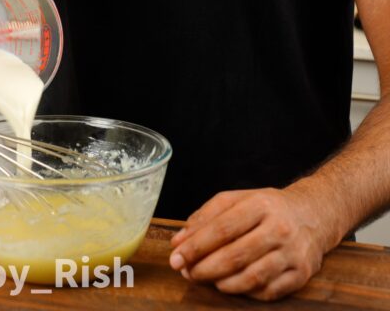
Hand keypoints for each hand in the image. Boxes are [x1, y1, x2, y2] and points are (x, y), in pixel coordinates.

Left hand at [169, 187, 327, 300]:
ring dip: (221, 283)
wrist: (314, 215)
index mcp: (261, 204)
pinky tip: (230, 285)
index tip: (176, 257)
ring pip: (250, 278)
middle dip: (204, 268)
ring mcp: (292, 253)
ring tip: (205, 279)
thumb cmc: (268, 207)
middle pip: (234, 255)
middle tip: (185, 272)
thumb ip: (207, 216)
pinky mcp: (301, 274)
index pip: (222, 228)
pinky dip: (244, 292)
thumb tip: (179, 241)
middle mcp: (279, 228)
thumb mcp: (238, 199)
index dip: (195, 245)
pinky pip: (267, 292)